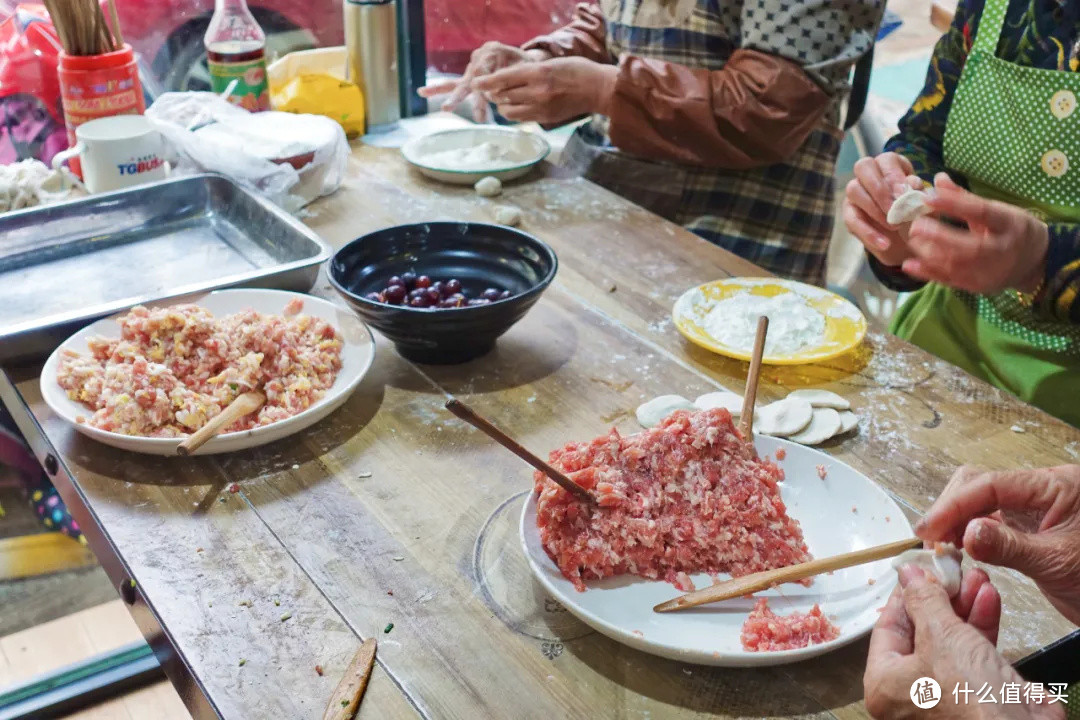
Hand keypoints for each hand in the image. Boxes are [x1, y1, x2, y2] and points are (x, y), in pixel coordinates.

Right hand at [418, 42, 547, 122]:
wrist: (522, 60)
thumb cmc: (526, 67)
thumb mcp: (524, 70)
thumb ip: (511, 81)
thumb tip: (494, 95)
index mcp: (492, 51)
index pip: (484, 71)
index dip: (484, 85)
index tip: (488, 98)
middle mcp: (478, 58)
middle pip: (470, 79)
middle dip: (463, 96)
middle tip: (451, 107)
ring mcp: (471, 69)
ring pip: (459, 84)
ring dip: (448, 96)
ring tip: (435, 102)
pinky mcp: (468, 79)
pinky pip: (452, 84)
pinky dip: (437, 90)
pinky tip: (420, 92)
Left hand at [472, 57, 617, 124]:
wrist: (597, 89)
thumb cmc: (576, 71)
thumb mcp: (550, 64)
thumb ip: (529, 72)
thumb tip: (506, 79)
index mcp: (538, 73)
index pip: (504, 78)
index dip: (487, 82)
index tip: (475, 83)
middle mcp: (538, 92)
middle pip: (503, 96)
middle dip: (493, 94)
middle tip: (490, 90)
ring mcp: (542, 107)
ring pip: (509, 111)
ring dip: (503, 106)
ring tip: (505, 100)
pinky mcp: (546, 119)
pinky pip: (521, 118)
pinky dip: (515, 113)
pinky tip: (518, 106)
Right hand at [843, 152, 923, 266]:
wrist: (909, 244)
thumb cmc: (919, 217)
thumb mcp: (927, 207)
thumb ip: (922, 193)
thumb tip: (912, 182)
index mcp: (892, 166)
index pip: (886, 160)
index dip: (893, 176)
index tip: (903, 194)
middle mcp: (871, 174)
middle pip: (863, 166)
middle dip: (879, 189)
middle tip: (894, 209)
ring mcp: (857, 192)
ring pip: (854, 190)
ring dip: (874, 209)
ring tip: (894, 226)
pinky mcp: (849, 213)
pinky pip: (852, 219)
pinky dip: (869, 233)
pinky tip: (885, 243)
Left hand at [865, 566, 1058, 719]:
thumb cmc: (967, 695)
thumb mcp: (939, 635)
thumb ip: (923, 600)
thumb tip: (908, 573)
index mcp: (885, 683)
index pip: (887, 628)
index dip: (904, 596)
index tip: (917, 570)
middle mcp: (911, 690)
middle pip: (921, 631)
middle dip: (940, 597)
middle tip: (951, 569)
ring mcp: (946, 691)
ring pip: (951, 638)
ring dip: (964, 604)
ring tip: (975, 575)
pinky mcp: (980, 691)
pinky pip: (974, 650)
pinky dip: (981, 623)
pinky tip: (988, 596)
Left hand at [901, 173, 1049, 292]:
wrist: (1033, 262)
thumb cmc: (1010, 229)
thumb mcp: (997, 210)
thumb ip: (965, 198)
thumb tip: (938, 178)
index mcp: (1010, 223)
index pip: (982, 212)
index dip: (954, 204)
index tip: (928, 197)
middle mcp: (1003, 249)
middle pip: (970, 245)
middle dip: (939, 236)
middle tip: (915, 225)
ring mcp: (991, 271)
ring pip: (958, 265)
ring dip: (930, 254)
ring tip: (912, 240)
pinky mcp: (978, 286)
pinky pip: (951, 281)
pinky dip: (928, 273)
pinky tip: (909, 264)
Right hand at [916, 465, 1079, 625]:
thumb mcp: (1058, 565)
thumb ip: (1011, 547)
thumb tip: (965, 533)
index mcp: (1057, 486)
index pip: (992, 484)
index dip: (955, 505)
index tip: (929, 529)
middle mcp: (1042, 490)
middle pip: (980, 483)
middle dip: (952, 509)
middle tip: (931, 541)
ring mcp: (1034, 509)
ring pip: (980, 500)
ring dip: (956, 521)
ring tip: (942, 548)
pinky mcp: (1028, 528)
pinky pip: (989, 521)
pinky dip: (969, 533)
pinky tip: (959, 551)